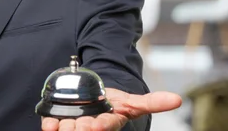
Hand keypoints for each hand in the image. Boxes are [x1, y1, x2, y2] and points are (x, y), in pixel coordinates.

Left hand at [41, 87, 181, 130]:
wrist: (95, 101)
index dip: (100, 126)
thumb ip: (153, 102)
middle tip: (79, 124)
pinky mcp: (60, 121)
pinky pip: (51, 124)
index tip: (96, 126)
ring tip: (64, 124)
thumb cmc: (114, 104)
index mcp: (108, 122)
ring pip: (67, 129)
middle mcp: (91, 126)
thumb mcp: (133, 102)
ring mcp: (74, 124)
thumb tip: (178, 100)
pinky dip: (49, 124)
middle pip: (84, 129)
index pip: (105, 125)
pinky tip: (50, 123)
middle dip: (80, 127)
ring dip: (64, 127)